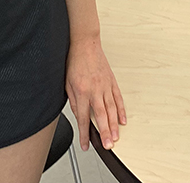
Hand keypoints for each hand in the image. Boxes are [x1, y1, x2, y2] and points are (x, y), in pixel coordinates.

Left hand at [65, 34, 126, 150]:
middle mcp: (95, 90)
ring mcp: (105, 86)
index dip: (84, 134)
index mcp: (81, 91)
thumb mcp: (67, 83)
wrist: (85, 44)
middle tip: (109, 145)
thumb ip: (73, 101)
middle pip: (101, 116)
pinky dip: (121, 111)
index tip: (85, 145)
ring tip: (116, 137)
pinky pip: (118, 99)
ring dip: (114, 126)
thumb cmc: (75, 62)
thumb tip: (79, 115)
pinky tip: (122, 120)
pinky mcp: (112, 82)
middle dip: (105, 133)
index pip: (83, 118)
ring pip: (112, 110)